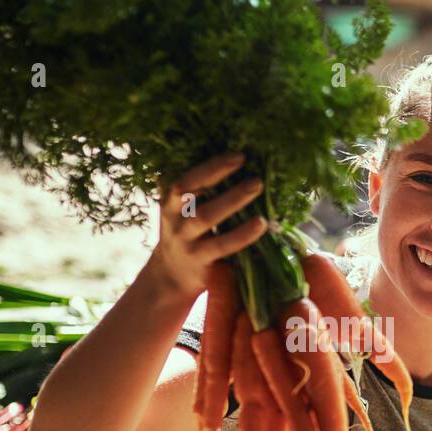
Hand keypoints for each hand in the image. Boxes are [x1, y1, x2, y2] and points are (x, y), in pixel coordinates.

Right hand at [146, 151, 268, 300]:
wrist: (172, 275)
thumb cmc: (186, 234)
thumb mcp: (181, 211)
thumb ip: (196, 191)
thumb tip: (230, 160)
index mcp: (170, 202)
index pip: (185, 177)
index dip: (209, 166)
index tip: (237, 155)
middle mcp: (174, 218)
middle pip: (190, 191)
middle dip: (216, 172)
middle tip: (244, 159)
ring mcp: (185, 240)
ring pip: (206, 216)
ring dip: (232, 199)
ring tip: (257, 186)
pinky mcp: (199, 260)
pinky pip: (222, 245)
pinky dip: (242, 234)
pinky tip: (261, 224)